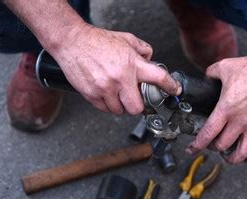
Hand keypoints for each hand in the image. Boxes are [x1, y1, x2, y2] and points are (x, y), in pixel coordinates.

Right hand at [51, 24, 180, 114]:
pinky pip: (104, 109)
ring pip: (119, 111)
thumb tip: (150, 60)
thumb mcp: (126, 39)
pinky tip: (105, 94)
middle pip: (136, 108)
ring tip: (115, 93)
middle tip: (133, 99)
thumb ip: (142, 50)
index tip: (174, 90)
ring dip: (119, 105)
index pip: (158, 77)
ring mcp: (105, 89)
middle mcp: (120, 78)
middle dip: (136, 106)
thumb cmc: (97, 41)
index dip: (170, 86)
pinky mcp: (91, 95)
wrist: (72, 41)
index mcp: (131, 64)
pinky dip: (107, 105)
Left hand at [186, 53, 246, 162]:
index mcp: (226, 109)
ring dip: (232, 158)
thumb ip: (211, 74)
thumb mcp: (225, 67)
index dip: (197, 145)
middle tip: (210, 145)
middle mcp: (240, 121)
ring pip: (242, 153)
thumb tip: (206, 77)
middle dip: (213, 148)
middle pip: (222, 145)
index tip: (191, 149)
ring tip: (227, 157)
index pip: (208, 133)